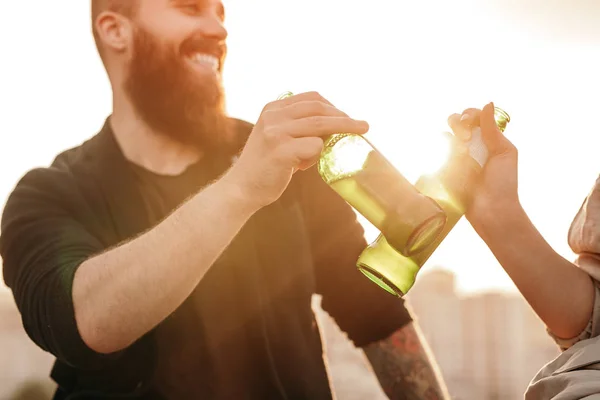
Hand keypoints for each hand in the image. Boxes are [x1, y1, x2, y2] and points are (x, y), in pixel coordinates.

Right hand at [226, 91, 368, 208]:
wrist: (241, 189)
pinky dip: (318, 155)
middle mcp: (273, 116)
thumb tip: (332, 128)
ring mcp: (276, 132)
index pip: (311, 98)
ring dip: (344, 129)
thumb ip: (297, 128)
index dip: (333, 106)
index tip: (347, 116)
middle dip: (345, 117)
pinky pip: (314, 147)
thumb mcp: (276, 137)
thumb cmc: (265, 166)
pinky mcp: (280, 151)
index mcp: (273, 108)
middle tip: (363, 126)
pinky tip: (305, 167)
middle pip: (319, 109)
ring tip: (359, 134)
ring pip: (321, 125)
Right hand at [447, 102, 520, 234]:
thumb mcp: (503, 152)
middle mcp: (473, 145)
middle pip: (459, 120)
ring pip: (447, 132)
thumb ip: (492, 130)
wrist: (491, 210)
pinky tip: (448, 151)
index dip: (472, 115)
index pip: (476, 116)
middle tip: (467, 138)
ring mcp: (459, 156)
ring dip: (452, 132)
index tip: (474, 125)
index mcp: (489, 140)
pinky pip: (439, 149)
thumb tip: (487, 104)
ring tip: (460, 148)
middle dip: (460, 121)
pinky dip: (441, 144)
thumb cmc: (503, 183)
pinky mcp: (447, 168)